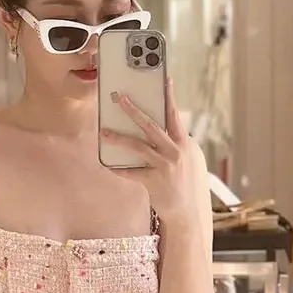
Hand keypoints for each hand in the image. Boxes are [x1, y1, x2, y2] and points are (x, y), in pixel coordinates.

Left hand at [100, 78, 199, 223]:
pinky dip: (118, 169)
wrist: (188, 213)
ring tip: (103, 132)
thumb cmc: (187, 184)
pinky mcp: (154, 181)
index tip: (165, 79)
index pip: (175, 115)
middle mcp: (176, 151)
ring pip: (138, 146)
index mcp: (185, 143)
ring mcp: (165, 166)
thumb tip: (159, 129)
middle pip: (152, 125)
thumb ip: (176, 143)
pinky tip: (107, 165)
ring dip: (118, 138)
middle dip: (134, 111)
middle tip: (120, 98)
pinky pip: (131, 172)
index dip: (169, 96)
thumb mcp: (189, 160)